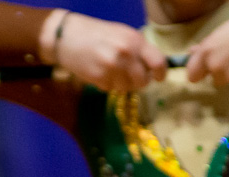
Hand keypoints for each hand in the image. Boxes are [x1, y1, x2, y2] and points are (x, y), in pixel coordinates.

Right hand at [49, 12, 167, 93]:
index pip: (157, 62)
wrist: (68, 36)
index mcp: (135, 40)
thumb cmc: (97, 34)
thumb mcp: (122, 35)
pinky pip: (111, 89)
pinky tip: (99, 72)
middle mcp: (126, 53)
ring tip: (111, 71)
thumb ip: (138, 50)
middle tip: (130, 77)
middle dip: (138, 82)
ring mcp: (113, 66)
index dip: (160, 73)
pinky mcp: (99, 77)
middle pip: (142, 80)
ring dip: (121, 84)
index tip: (158, 78)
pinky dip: (107, 84)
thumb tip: (151, 69)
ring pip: (126, 88)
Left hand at [185, 3, 228, 85]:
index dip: (198, 73)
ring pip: (228, 80)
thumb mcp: (222, 33)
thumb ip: (206, 46)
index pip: (192, 75)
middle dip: (220, 73)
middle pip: (213, 79)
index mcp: (206, 52)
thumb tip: (191, 52)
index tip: (203, 72)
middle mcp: (215, 66)